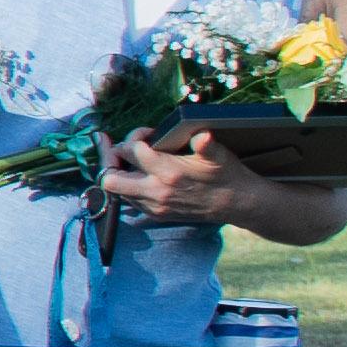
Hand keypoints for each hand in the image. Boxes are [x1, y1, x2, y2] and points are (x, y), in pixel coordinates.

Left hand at [97, 129, 272, 229]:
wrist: (238, 204)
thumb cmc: (227, 174)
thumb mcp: (218, 155)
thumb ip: (206, 144)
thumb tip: (202, 136)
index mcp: (169, 173)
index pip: (132, 151)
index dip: (133, 136)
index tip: (146, 132)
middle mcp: (157, 192)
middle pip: (110, 180)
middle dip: (108, 159)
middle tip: (114, 146)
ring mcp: (155, 206)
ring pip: (116, 191)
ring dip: (116, 172)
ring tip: (124, 157)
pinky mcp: (157, 214)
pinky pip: (129, 200)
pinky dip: (127, 185)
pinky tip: (135, 172)